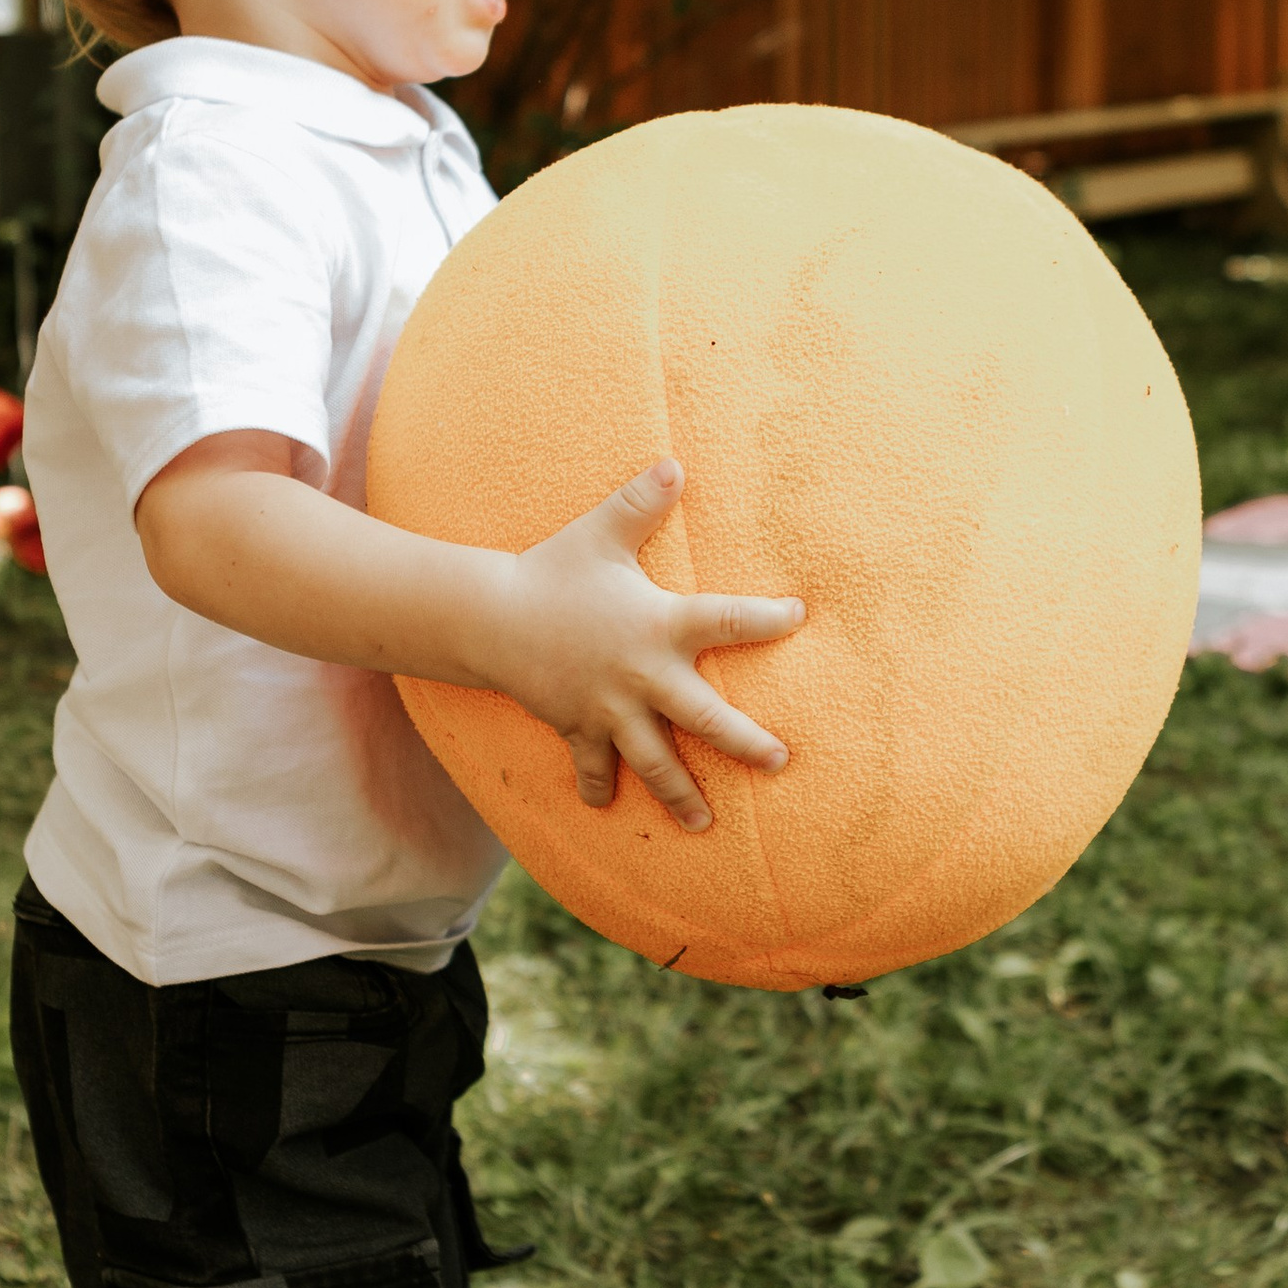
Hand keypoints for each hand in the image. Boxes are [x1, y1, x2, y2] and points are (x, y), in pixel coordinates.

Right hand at [134, 435, 799, 832]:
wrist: (488, 616)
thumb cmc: (553, 570)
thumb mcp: (599, 532)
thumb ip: (642, 502)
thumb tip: (675, 464)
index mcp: (658, 624)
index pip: (725, 620)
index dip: (764, 619)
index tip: (799, 616)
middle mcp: (642, 675)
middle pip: (704, 717)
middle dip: (744, 742)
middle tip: (780, 761)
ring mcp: (610, 708)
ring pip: (654, 759)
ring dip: (679, 793)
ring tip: (705, 823)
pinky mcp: (577, 725)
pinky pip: (592, 764)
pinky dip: (598, 784)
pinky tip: (606, 806)